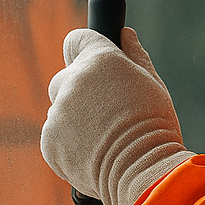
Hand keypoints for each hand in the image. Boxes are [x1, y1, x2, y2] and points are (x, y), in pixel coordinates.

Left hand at [41, 27, 193, 204]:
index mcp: (98, 60)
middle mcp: (72, 81)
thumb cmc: (154, 125)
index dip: (85, 49)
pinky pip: (56, 135)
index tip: (92, 60)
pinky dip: (70, 143)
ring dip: (77, 118)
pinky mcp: (49, 141)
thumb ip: (134, 55)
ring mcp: (57, 112)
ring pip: (62, 109)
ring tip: (106, 137)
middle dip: (82, 90)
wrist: (142, 171)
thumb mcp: (153, 84)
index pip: (77, 39)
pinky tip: (95, 152)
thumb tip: (125, 34)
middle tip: (108, 111)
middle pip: (67, 77)